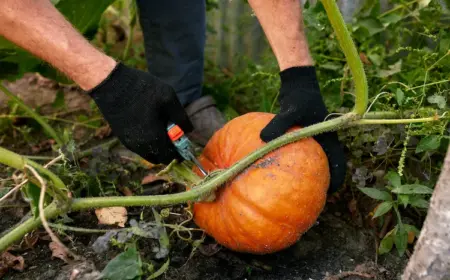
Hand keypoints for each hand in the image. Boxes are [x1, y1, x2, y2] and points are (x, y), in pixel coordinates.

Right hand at [88, 63, 192, 163]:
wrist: (110, 83)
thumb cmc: (142, 88)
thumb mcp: (168, 98)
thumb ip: (181, 117)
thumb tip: (190, 131)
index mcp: (154, 139)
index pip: (171, 157)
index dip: (180, 152)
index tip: (185, 142)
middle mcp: (140, 146)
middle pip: (159, 157)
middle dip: (169, 149)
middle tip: (174, 133)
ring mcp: (129, 142)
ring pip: (148, 153)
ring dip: (158, 145)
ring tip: (162, 125)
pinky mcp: (122, 136)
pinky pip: (139, 146)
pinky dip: (147, 141)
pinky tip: (150, 123)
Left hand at [260, 66, 345, 192]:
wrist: (298, 84)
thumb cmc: (299, 97)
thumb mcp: (290, 111)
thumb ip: (279, 125)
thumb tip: (263, 139)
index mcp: (329, 140)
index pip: (339, 166)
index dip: (335, 183)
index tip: (325, 196)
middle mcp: (324, 143)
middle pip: (327, 170)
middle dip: (320, 185)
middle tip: (309, 200)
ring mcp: (314, 142)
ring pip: (314, 165)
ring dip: (308, 177)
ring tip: (293, 192)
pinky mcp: (304, 139)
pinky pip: (301, 156)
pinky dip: (294, 165)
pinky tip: (278, 172)